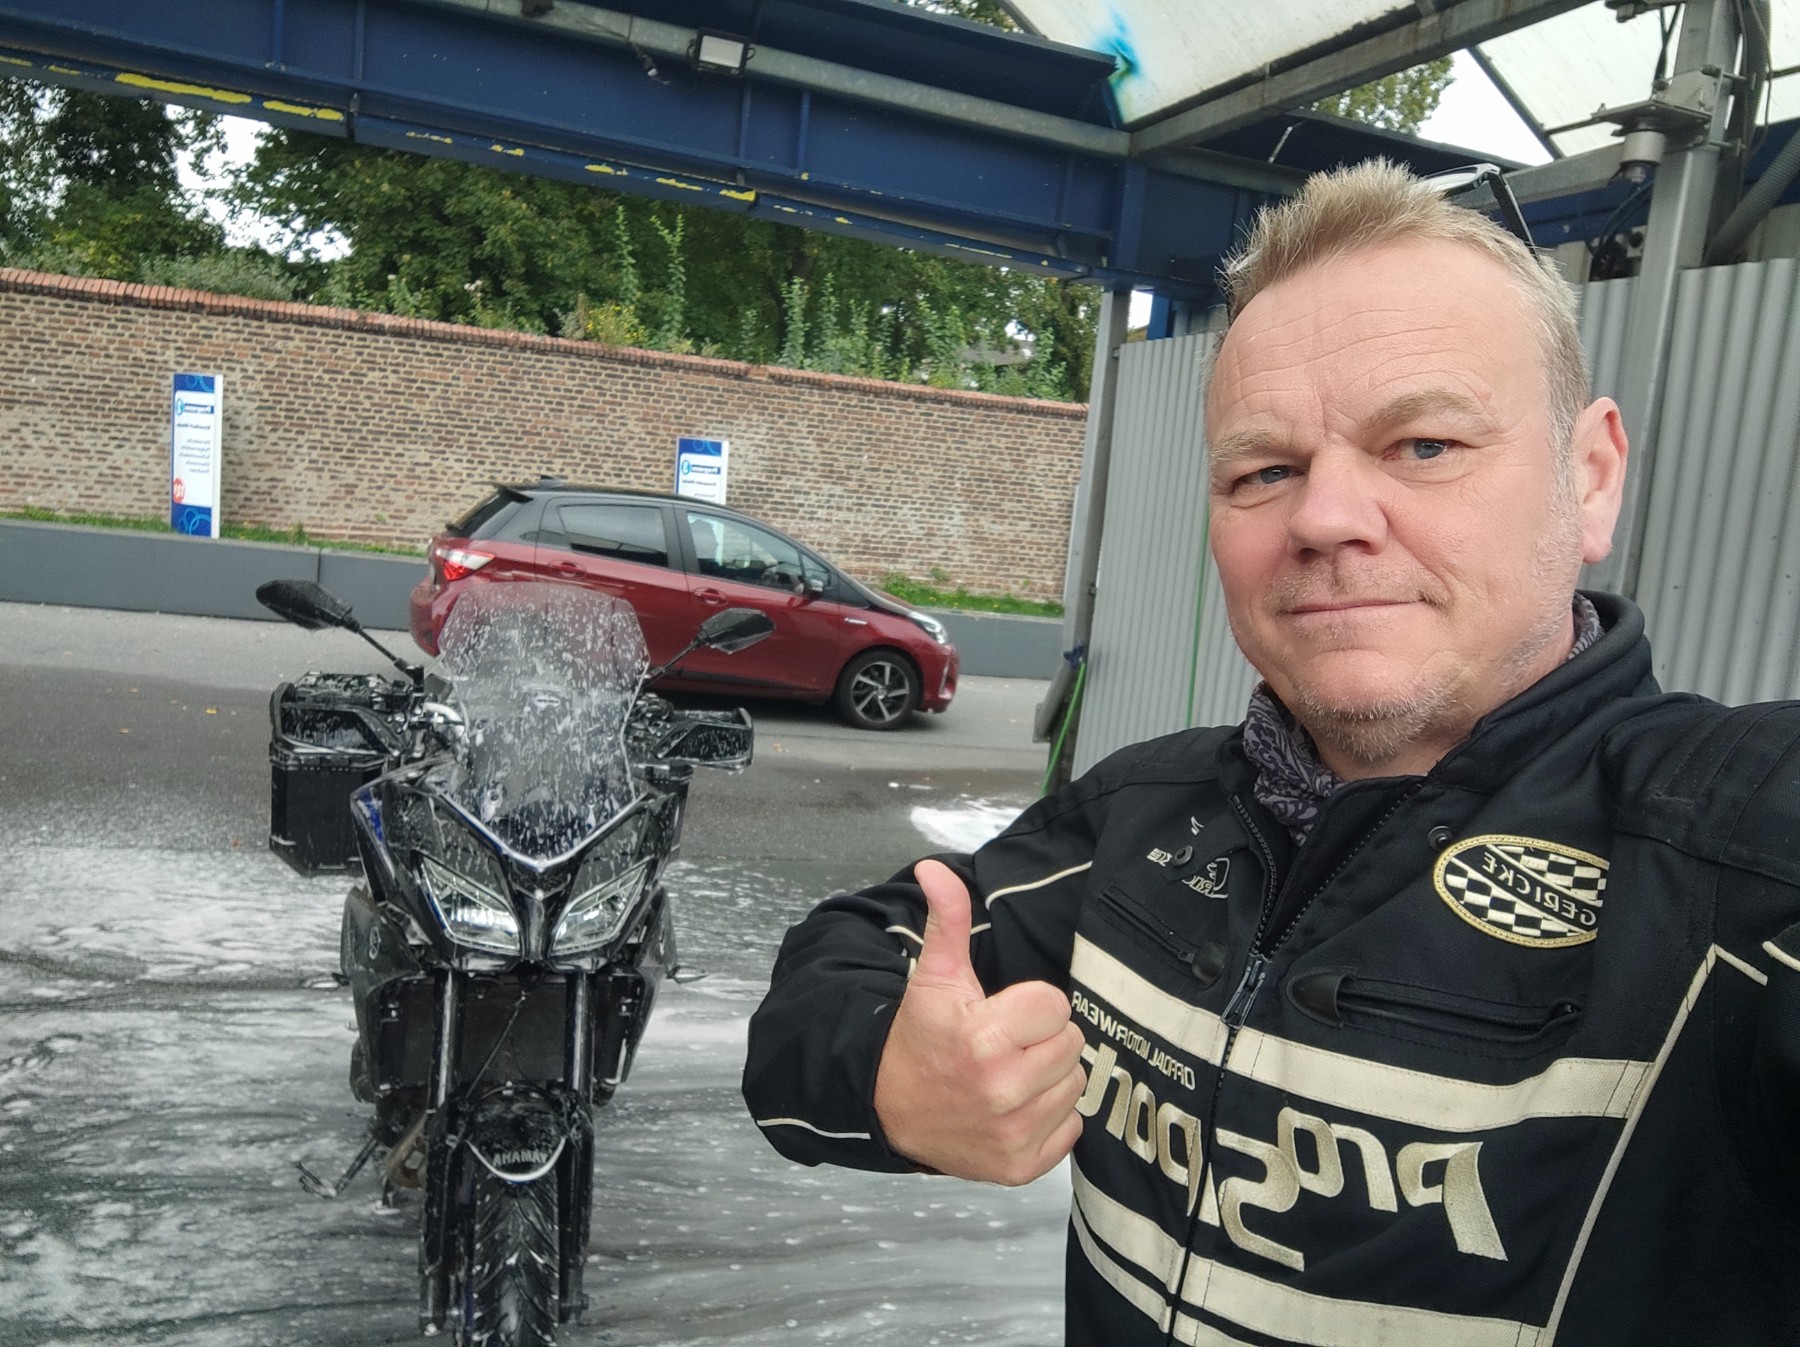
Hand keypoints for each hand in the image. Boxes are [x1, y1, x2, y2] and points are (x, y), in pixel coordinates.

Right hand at [873, 859, 1087, 1184]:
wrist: (889, 1109)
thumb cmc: (921, 1039)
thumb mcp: (934, 977)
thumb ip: (947, 919)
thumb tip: (934, 868)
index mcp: (984, 1038)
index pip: (1056, 1005)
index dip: (1030, 1006)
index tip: (1001, 1015)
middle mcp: (1002, 1090)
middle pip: (1071, 1044)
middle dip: (1041, 1040)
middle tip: (1005, 1045)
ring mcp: (1013, 1133)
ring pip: (1074, 1084)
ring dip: (1048, 1077)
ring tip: (1008, 1075)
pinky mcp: (1021, 1167)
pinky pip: (1071, 1128)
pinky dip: (1049, 1118)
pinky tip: (1014, 1108)